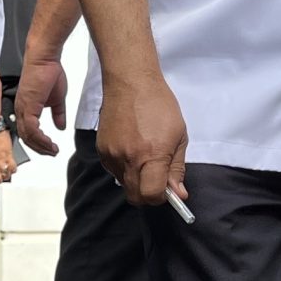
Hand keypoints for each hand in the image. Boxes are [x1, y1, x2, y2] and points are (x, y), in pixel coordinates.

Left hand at [14, 46, 69, 155]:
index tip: (50, 148)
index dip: (39, 143)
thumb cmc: (48, 71)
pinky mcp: (27, 106)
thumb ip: (58, 113)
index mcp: (26, 108)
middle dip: (40, 149)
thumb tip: (61, 126)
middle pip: (26, 138)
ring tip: (52, 150)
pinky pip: (31, 129)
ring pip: (27, 136)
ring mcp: (23, 108)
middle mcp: (21, 110)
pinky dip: (40, 139)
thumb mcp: (56, 98)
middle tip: (51, 153)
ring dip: (41, 146)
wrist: (45, 57)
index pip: (28, 132)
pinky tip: (50, 142)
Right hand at [97, 71, 186, 206]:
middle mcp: (129, 158)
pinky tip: (131, 149)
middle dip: (147, 194)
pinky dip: (124, 168)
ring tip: (143, 156)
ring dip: (135, 180)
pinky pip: (113, 171)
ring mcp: (112, 155)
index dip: (160, 197)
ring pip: (124, 184)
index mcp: (152, 155)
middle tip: (157, 179)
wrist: (130, 83)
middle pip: (135, 197)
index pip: (151, 195)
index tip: (167, 190)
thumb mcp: (179, 136)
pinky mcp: (101, 150)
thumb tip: (178, 193)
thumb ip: (177, 168)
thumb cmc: (159, 105)